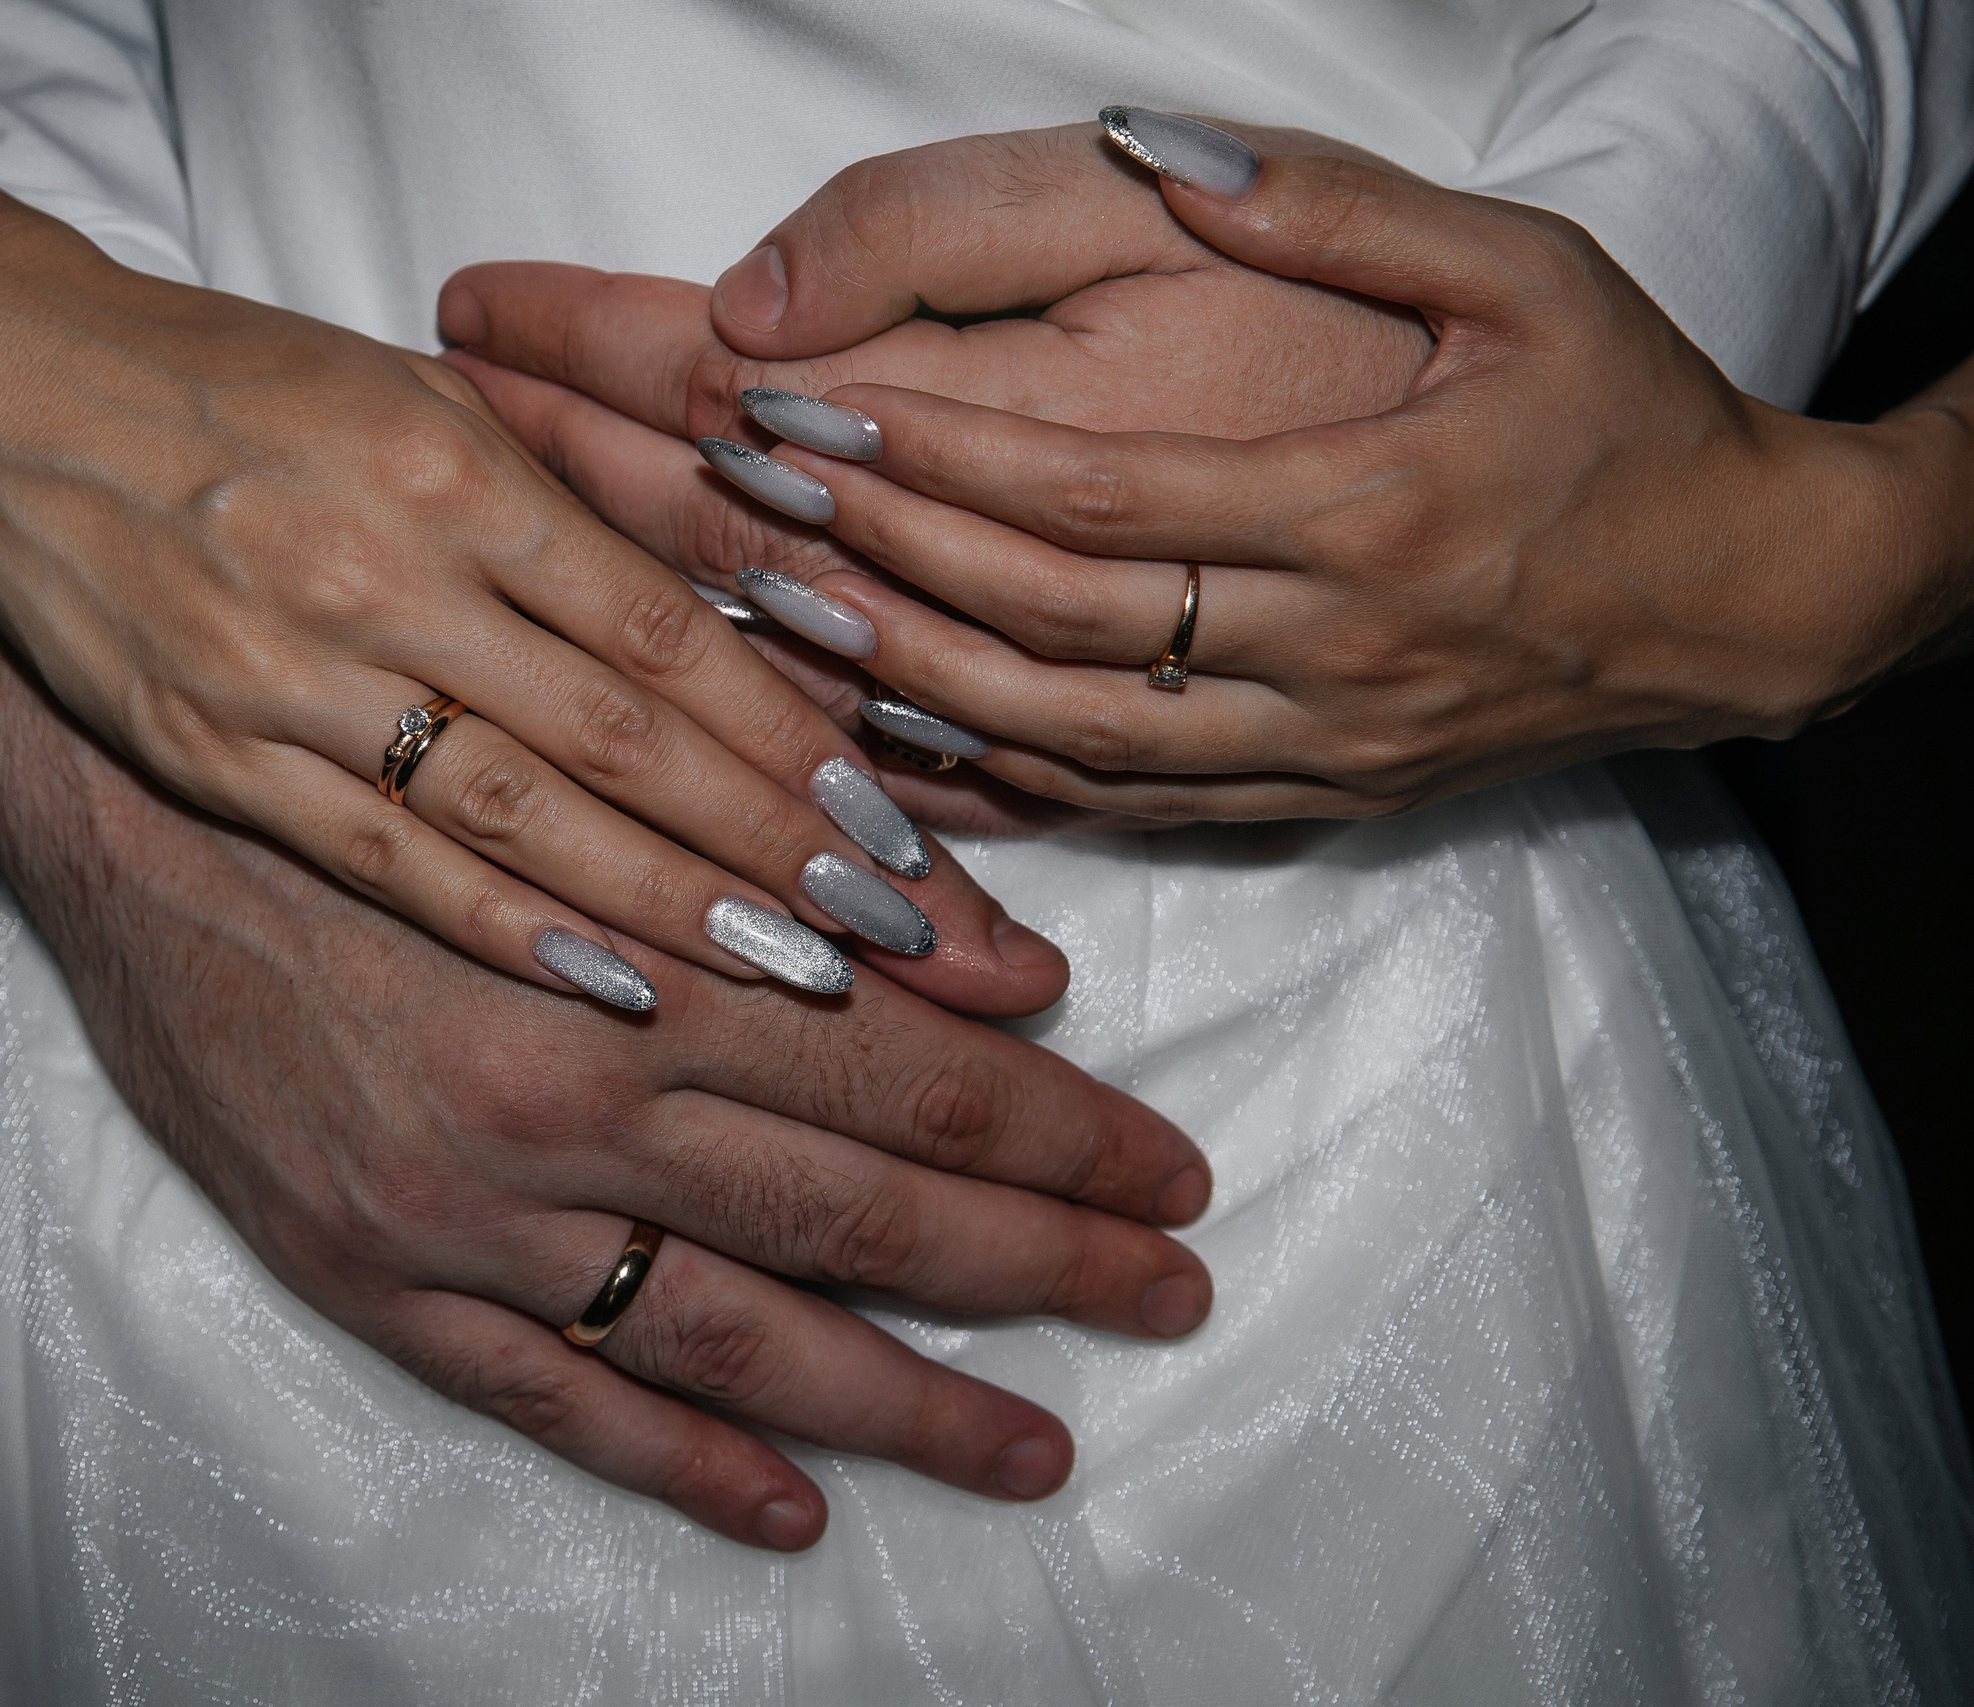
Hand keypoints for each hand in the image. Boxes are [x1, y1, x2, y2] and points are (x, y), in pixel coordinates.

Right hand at [0, 223, 1069, 1009]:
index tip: (895, 827)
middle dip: (774, 845)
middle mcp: (388, 574)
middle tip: (901, 934)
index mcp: (460, 471)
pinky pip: (383, 859)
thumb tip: (744, 624)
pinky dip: (502, 925)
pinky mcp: (215, 755)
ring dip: (670, 904)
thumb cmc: (253, 395)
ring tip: (798, 976)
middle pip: (624, 738)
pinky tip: (610, 982)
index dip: (791, 738)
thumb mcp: (432, 408)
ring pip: (517, 814)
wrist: (16, 402)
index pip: (668, 632)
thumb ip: (576, 517)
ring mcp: (291, 676)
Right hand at [0, 643, 1216, 1550]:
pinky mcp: (372, 1275)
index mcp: (635, 952)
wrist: (129, 814)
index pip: (902, 1064)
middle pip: (851, 1205)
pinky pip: (549, 1402)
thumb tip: (984, 932)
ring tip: (1041, 1444)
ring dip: (903, 1400)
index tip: (1168, 1165)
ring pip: (726, 1335)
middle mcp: (564, 1097)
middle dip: (1037, 1258)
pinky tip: (796, 1508)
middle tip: (1170, 1290)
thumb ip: (783, 833)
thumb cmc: (381, 752)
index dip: (1054, 1123)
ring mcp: (464, 1211)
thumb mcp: (588, 752)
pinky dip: (679, 1465)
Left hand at [761, 128, 1973, 813]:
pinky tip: (892, 735)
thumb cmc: (1631, 419)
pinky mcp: (1313, 800)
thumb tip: (1165, 160)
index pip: (1102, 498)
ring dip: (910, 683)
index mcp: (1370, 513)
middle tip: (753, 507)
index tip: (810, 413)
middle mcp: (1332, 653)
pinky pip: (1124, 808)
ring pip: (1069, 739)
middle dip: (887, 562)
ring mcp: (1318, 746)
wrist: (1739, 603)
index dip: (939, 461)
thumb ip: (1341, 215)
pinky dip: (997, 778)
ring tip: (783, 615)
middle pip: (1056, 626)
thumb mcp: (1523, 273)